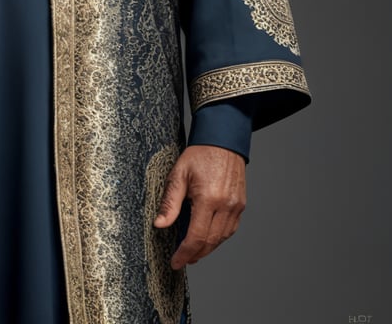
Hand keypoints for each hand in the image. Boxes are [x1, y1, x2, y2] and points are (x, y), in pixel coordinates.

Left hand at [153, 144, 245, 269]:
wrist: (222, 140)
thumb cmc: (200, 154)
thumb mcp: (178, 174)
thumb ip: (169, 202)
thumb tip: (159, 224)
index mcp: (208, 198)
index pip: (196, 237)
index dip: (185, 253)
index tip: (175, 262)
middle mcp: (225, 205)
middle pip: (210, 242)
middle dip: (195, 255)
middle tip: (182, 260)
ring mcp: (235, 206)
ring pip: (221, 238)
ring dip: (207, 249)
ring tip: (192, 252)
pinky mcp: (240, 205)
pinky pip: (230, 229)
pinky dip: (218, 238)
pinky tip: (207, 237)